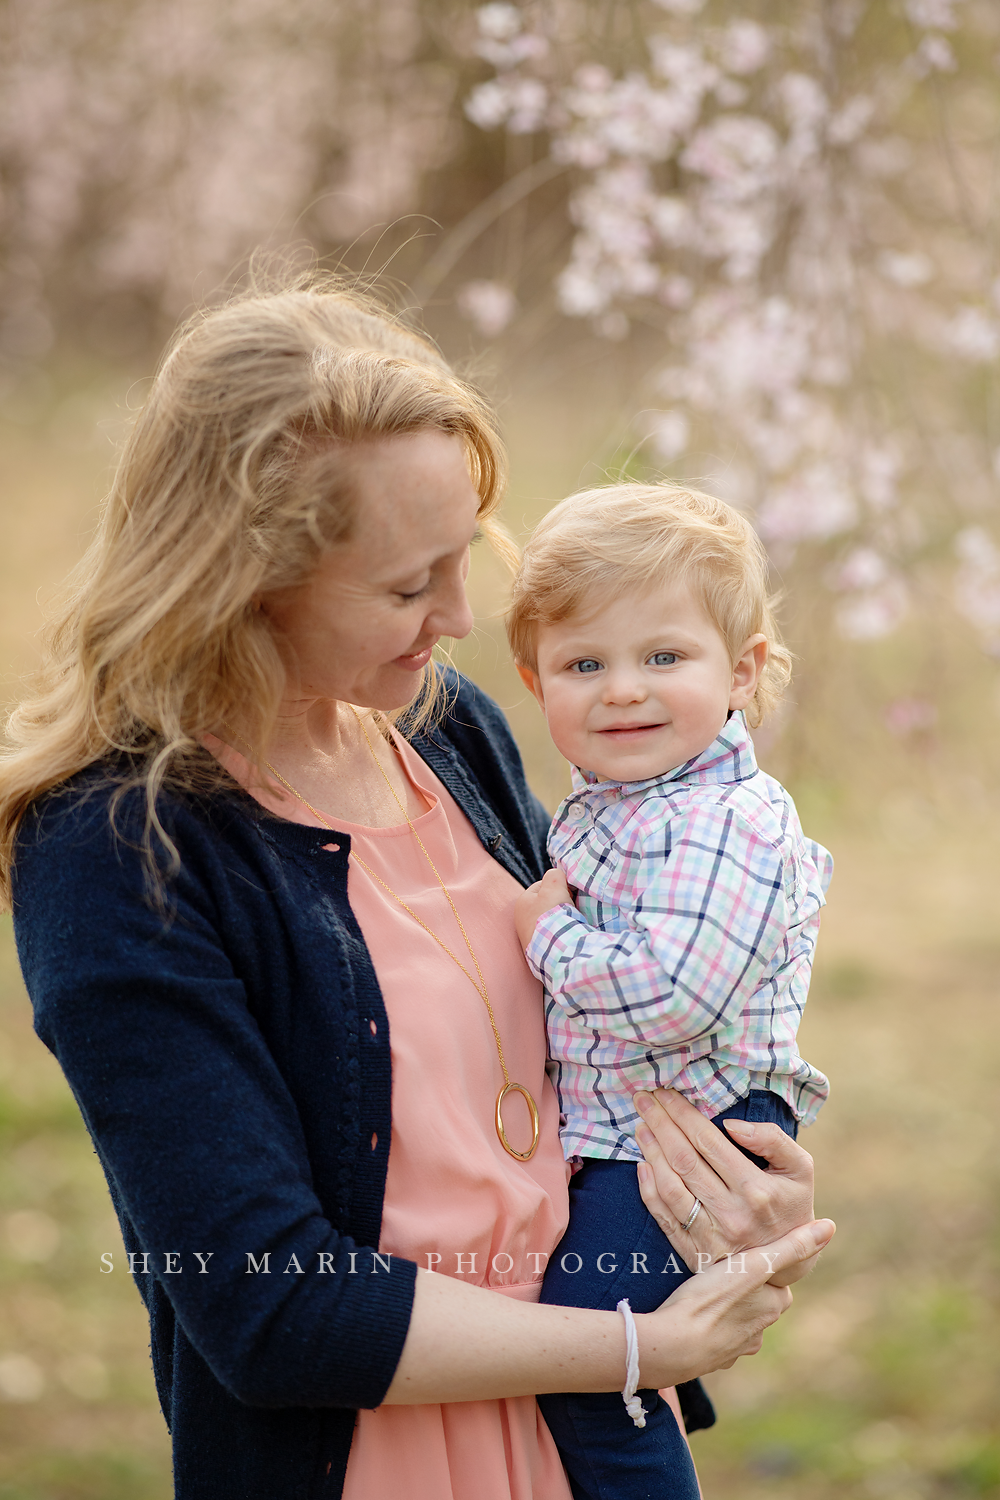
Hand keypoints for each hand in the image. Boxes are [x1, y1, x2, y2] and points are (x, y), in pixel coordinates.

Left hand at [514, 869, 574, 948]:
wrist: (556, 949)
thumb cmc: (553, 913)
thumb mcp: (555, 885)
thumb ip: (555, 875)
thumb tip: (558, 877)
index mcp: (522, 902)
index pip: (542, 886)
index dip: (558, 886)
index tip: (570, 893)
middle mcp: (521, 919)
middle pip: (546, 904)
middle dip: (560, 903)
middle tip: (573, 907)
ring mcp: (529, 936)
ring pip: (551, 919)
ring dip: (561, 918)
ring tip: (572, 921)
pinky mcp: (539, 950)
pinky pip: (553, 934)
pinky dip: (561, 932)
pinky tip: (568, 933)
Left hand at [633, 1089, 818, 1284]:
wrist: (788, 1264)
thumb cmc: (792, 1205)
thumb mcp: (800, 1169)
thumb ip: (773, 1140)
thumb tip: (732, 1125)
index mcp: (756, 1191)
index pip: (708, 1142)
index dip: (683, 1114)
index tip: (666, 1093)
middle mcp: (731, 1215)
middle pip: (684, 1160)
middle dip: (660, 1124)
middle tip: (643, 1099)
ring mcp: (710, 1237)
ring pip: (669, 1187)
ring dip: (651, 1152)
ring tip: (641, 1126)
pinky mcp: (695, 1253)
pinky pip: (664, 1218)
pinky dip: (648, 1190)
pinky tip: (643, 1165)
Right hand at [638, 1218, 834, 1386]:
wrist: (674, 1344)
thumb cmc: (713, 1299)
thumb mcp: (753, 1265)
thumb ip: (790, 1247)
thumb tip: (829, 1227)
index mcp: (773, 1306)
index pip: (775, 1279)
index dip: (759, 1264)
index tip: (739, 1254)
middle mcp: (759, 1332)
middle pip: (756, 1300)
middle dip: (742, 1286)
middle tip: (718, 1268)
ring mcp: (735, 1348)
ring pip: (735, 1319)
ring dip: (724, 1307)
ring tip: (703, 1289)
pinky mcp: (711, 1358)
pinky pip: (713, 1335)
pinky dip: (707, 1325)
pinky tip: (690, 1313)